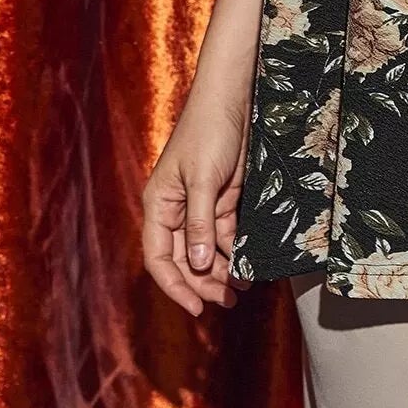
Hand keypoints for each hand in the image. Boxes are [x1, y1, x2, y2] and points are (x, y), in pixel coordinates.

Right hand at [142, 82, 250, 315]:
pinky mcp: (223, 198)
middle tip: (227, 300)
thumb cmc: (209, 132)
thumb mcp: (204, 180)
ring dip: (221, 269)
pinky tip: (248, 264)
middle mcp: (176, 210)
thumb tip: (195, 264)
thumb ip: (199, 223)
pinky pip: (225, 233)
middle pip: (184, 259)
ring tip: (242, 289)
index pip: (159, 258)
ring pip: (206, 249)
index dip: (175, 286)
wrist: (233, 98)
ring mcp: (200, 205)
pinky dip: (234, 250)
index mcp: (159, 205)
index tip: (196, 309)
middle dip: (203, 283)